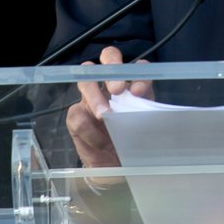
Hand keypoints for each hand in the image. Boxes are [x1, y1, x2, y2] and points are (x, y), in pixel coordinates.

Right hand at [66, 46, 154, 169]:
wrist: (116, 166)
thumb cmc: (131, 140)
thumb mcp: (143, 125)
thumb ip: (145, 111)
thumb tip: (147, 106)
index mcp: (132, 85)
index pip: (136, 66)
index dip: (137, 73)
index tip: (138, 91)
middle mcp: (110, 85)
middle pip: (108, 57)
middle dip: (112, 69)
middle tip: (118, 90)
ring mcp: (90, 98)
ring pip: (86, 80)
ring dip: (96, 97)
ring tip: (105, 116)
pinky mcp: (76, 116)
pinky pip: (77, 115)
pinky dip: (90, 130)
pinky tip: (100, 142)